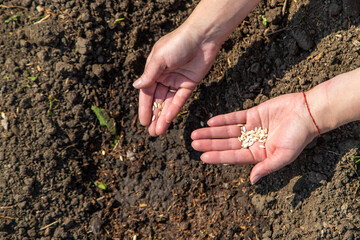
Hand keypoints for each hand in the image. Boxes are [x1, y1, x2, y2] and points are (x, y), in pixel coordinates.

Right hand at [133, 25, 219, 135]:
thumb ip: (149, 75)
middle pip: (157, 101)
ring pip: (168, 103)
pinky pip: (180, 100)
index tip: (143, 122)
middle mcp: (164, 77)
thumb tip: (136, 87)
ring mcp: (177, 82)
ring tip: (158, 132)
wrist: (202, 37)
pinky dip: (174, 110)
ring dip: (163, 117)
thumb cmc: (178, 43)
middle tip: (151, 133)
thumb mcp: (159, 59)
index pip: (146, 93)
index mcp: (154, 70)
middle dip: (154, 117)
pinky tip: (168, 121)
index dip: (144, 108)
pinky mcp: (189, 84)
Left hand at [191, 93, 318, 183]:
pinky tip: (210, 121)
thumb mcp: (283, 156)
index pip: (234, 156)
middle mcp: (253, 142)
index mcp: (259, 154)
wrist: (308, 112)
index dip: (218, 156)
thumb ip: (266, 167)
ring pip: (228, 130)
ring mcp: (252, 127)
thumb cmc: (298, 137)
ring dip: (212, 132)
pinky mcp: (253, 113)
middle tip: (193, 144)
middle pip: (227, 143)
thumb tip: (252, 180)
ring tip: (196, 133)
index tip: (203, 157)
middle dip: (210, 144)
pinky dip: (223, 119)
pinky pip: (235, 117)